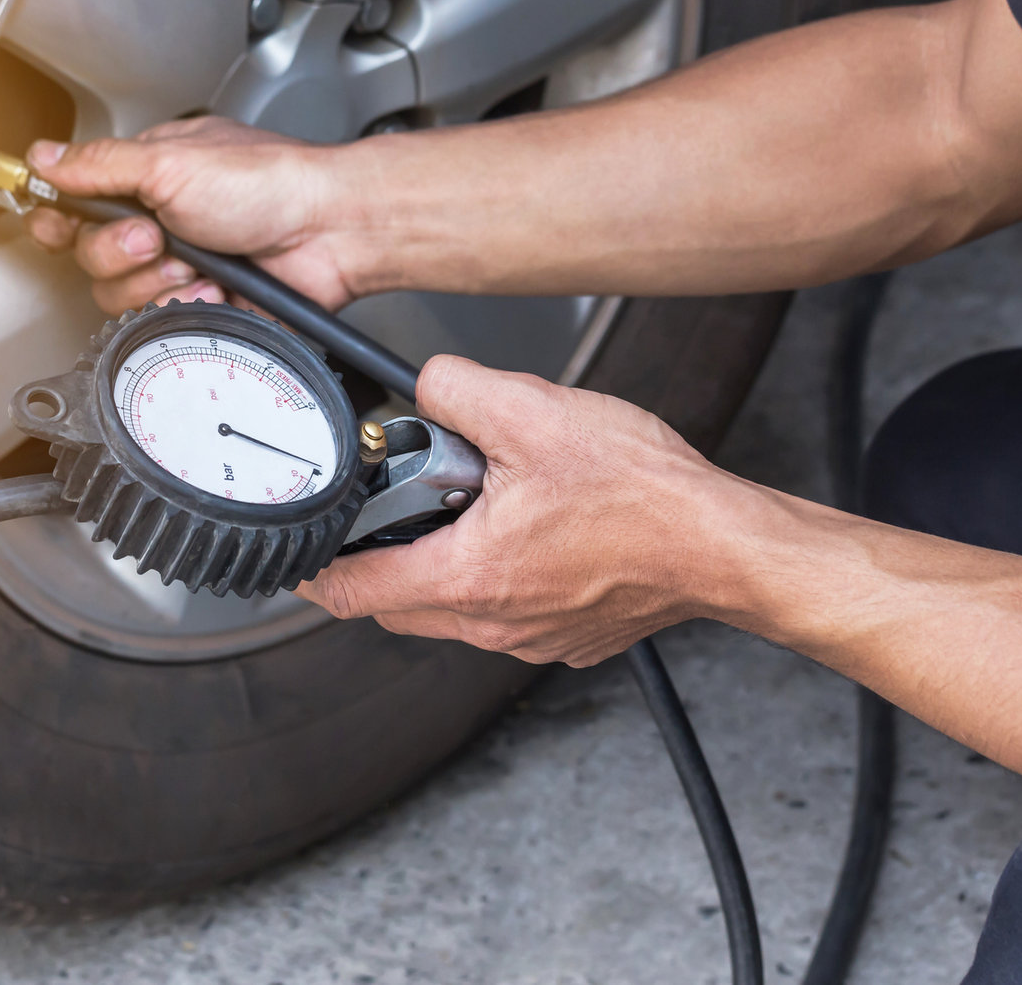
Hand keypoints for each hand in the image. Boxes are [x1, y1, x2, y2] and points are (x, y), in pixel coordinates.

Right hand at [23, 117, 362, 314]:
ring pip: (118, 295)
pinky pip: (160, 321)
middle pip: (88, 256)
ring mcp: (178, 266)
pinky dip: (185, 306)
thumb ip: (99, 165)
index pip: (73, 202)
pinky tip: (214, 289)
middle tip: (156, 237)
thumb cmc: (269, 182)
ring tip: (198, 261)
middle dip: (118, 252)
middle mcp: (157, 222)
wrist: (329, 231)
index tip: (56, 223)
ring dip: (156, 281)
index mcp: (145, 177)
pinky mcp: (199, 304)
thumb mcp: (171, 161)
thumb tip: (44, 156)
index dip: (56, 217)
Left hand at [297, 355, 782, 666]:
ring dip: (444, 563)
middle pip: (397, 605)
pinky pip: (507, 613)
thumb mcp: (533, 411)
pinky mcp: (570, 637)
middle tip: (392, 508)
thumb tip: (427, 383)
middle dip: (380, 557)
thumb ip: (457, 389)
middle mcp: (494, 623)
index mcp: (468, 576)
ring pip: (454, 610)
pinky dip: (498, 576)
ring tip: (474, 506)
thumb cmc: (645, 495)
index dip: (312, 571)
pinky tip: (530, 527)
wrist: (725, 544)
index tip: (296, 553)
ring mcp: (533, 638)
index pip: (353, 593)